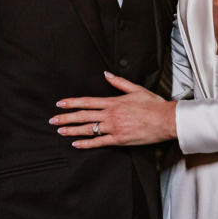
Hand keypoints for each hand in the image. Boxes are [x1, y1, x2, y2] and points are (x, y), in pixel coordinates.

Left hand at [51, 72, 176, 147]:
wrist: (165, 120)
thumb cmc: (153, 105)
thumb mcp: (136, 89)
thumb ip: (119, 82)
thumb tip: (106, 74)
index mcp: (113, 102)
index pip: (87, 101)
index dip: (72, 102)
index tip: (60, 103)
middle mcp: (110, 115)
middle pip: (83, 116)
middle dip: (66, 117)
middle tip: (52, 120)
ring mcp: (113, 128)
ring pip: (88, 129)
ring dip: (72, 130)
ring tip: (60, 131)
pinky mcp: (119, 140)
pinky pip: (99, 142)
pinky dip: (86, 144)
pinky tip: (76, 144)